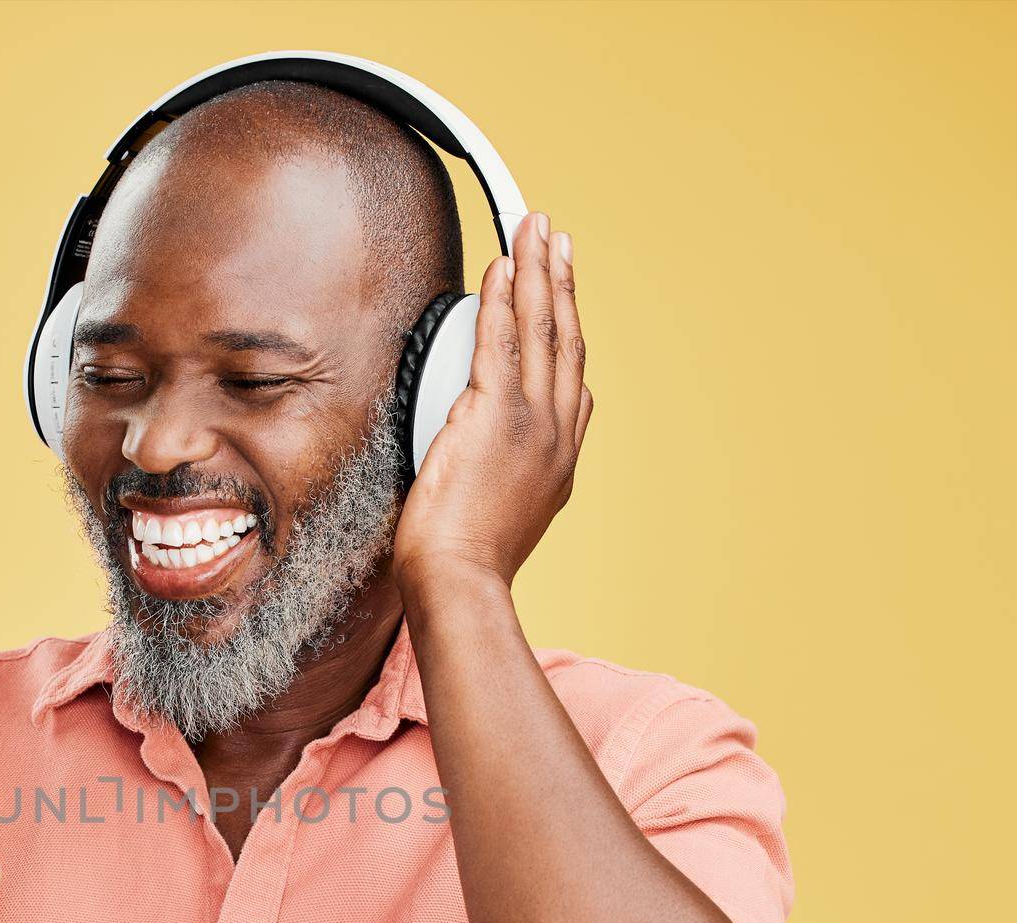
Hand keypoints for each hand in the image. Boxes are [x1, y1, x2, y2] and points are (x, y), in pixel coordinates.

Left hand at [392, 211, 592, 591]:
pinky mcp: (494, 414)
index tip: (565, 296)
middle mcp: (557, 433)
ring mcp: (531, 421)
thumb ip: (511, 479)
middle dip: (561, 281)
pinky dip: (502, 297)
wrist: (461, 580)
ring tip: (537, 230)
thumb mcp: (508, 516)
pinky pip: (499, 339)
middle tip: (557, 238)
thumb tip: (492, 462)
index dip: (570, 329)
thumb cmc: (466, 563)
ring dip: (538, 271)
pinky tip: (501, 266)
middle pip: (565, 339)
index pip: (573, 381)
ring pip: (540, 329)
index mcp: (561, 459)